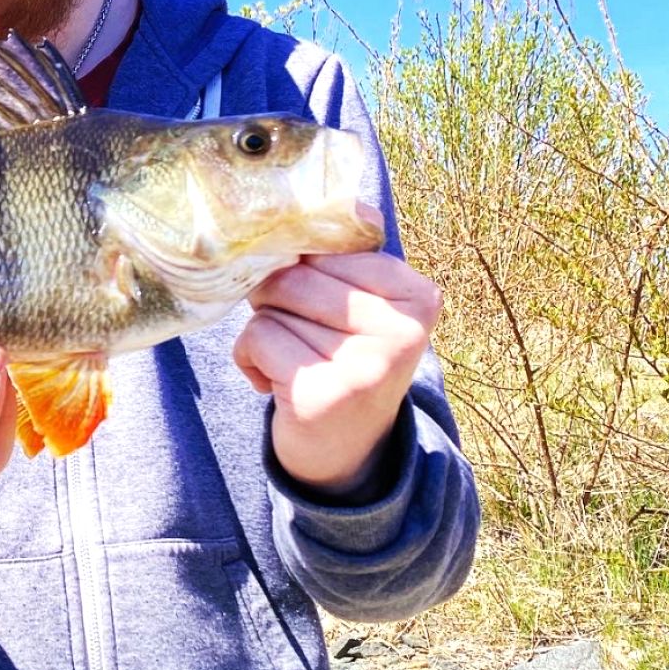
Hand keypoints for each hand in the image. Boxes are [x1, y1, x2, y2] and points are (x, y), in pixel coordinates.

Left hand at [233, 232, 441, 499]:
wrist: (346, 455)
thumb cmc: (344, 363)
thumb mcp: (361, 310)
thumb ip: (340, 261)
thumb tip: (289, 214)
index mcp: (419, 297)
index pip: (333, 246)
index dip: (304, 268)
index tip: (317, 306)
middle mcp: (402, 332)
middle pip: (297, 275)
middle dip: (275, 298)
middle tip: (292, 333)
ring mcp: (366, 367)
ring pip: (271, 308)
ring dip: (262, 334)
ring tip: (292, 363)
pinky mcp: (323, 394)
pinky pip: (257, 339)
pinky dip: (249, 359)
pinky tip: (275, 384)